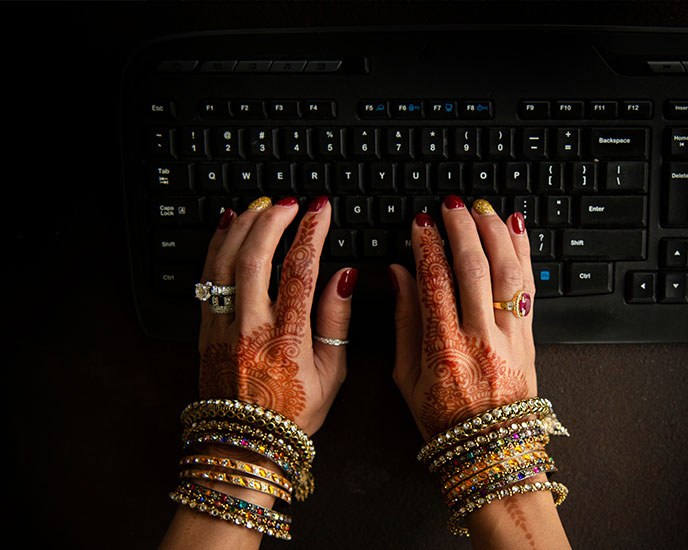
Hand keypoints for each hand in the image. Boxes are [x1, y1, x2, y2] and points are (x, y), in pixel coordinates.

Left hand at [197, 196, 354, 435]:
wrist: (245, 442)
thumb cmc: (293, 412)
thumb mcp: (332, 373)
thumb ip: (337, 320)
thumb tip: (345, 275)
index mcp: (288, 339)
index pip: (299, 271)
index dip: (310, 232)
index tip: (320, 209)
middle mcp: (250, 328)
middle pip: (255, 258)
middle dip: (273, 220)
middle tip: (289, 201)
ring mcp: (222, 327)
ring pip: (225, 263)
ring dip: (243, 226)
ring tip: (261, 205)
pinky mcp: (205, 329)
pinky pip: (206, 278)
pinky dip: (216, 246)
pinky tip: (229, 226)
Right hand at [390, 197, 536, 439]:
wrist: (492, 449)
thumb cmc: (445, 419)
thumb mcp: (407, 377)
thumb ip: (404, 321)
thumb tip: (399, 274)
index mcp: (443, 349)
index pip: (434, 282)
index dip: (427, 246)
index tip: (420, 223)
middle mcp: (480, 339)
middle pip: (474, 268)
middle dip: (462, 228)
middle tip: (450, 205)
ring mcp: (510, 337)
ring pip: (507, 272)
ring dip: (494, 233)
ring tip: (481, 209)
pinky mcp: (529, 337)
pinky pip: (529, 287)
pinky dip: (524, 253)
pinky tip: (516, 229)